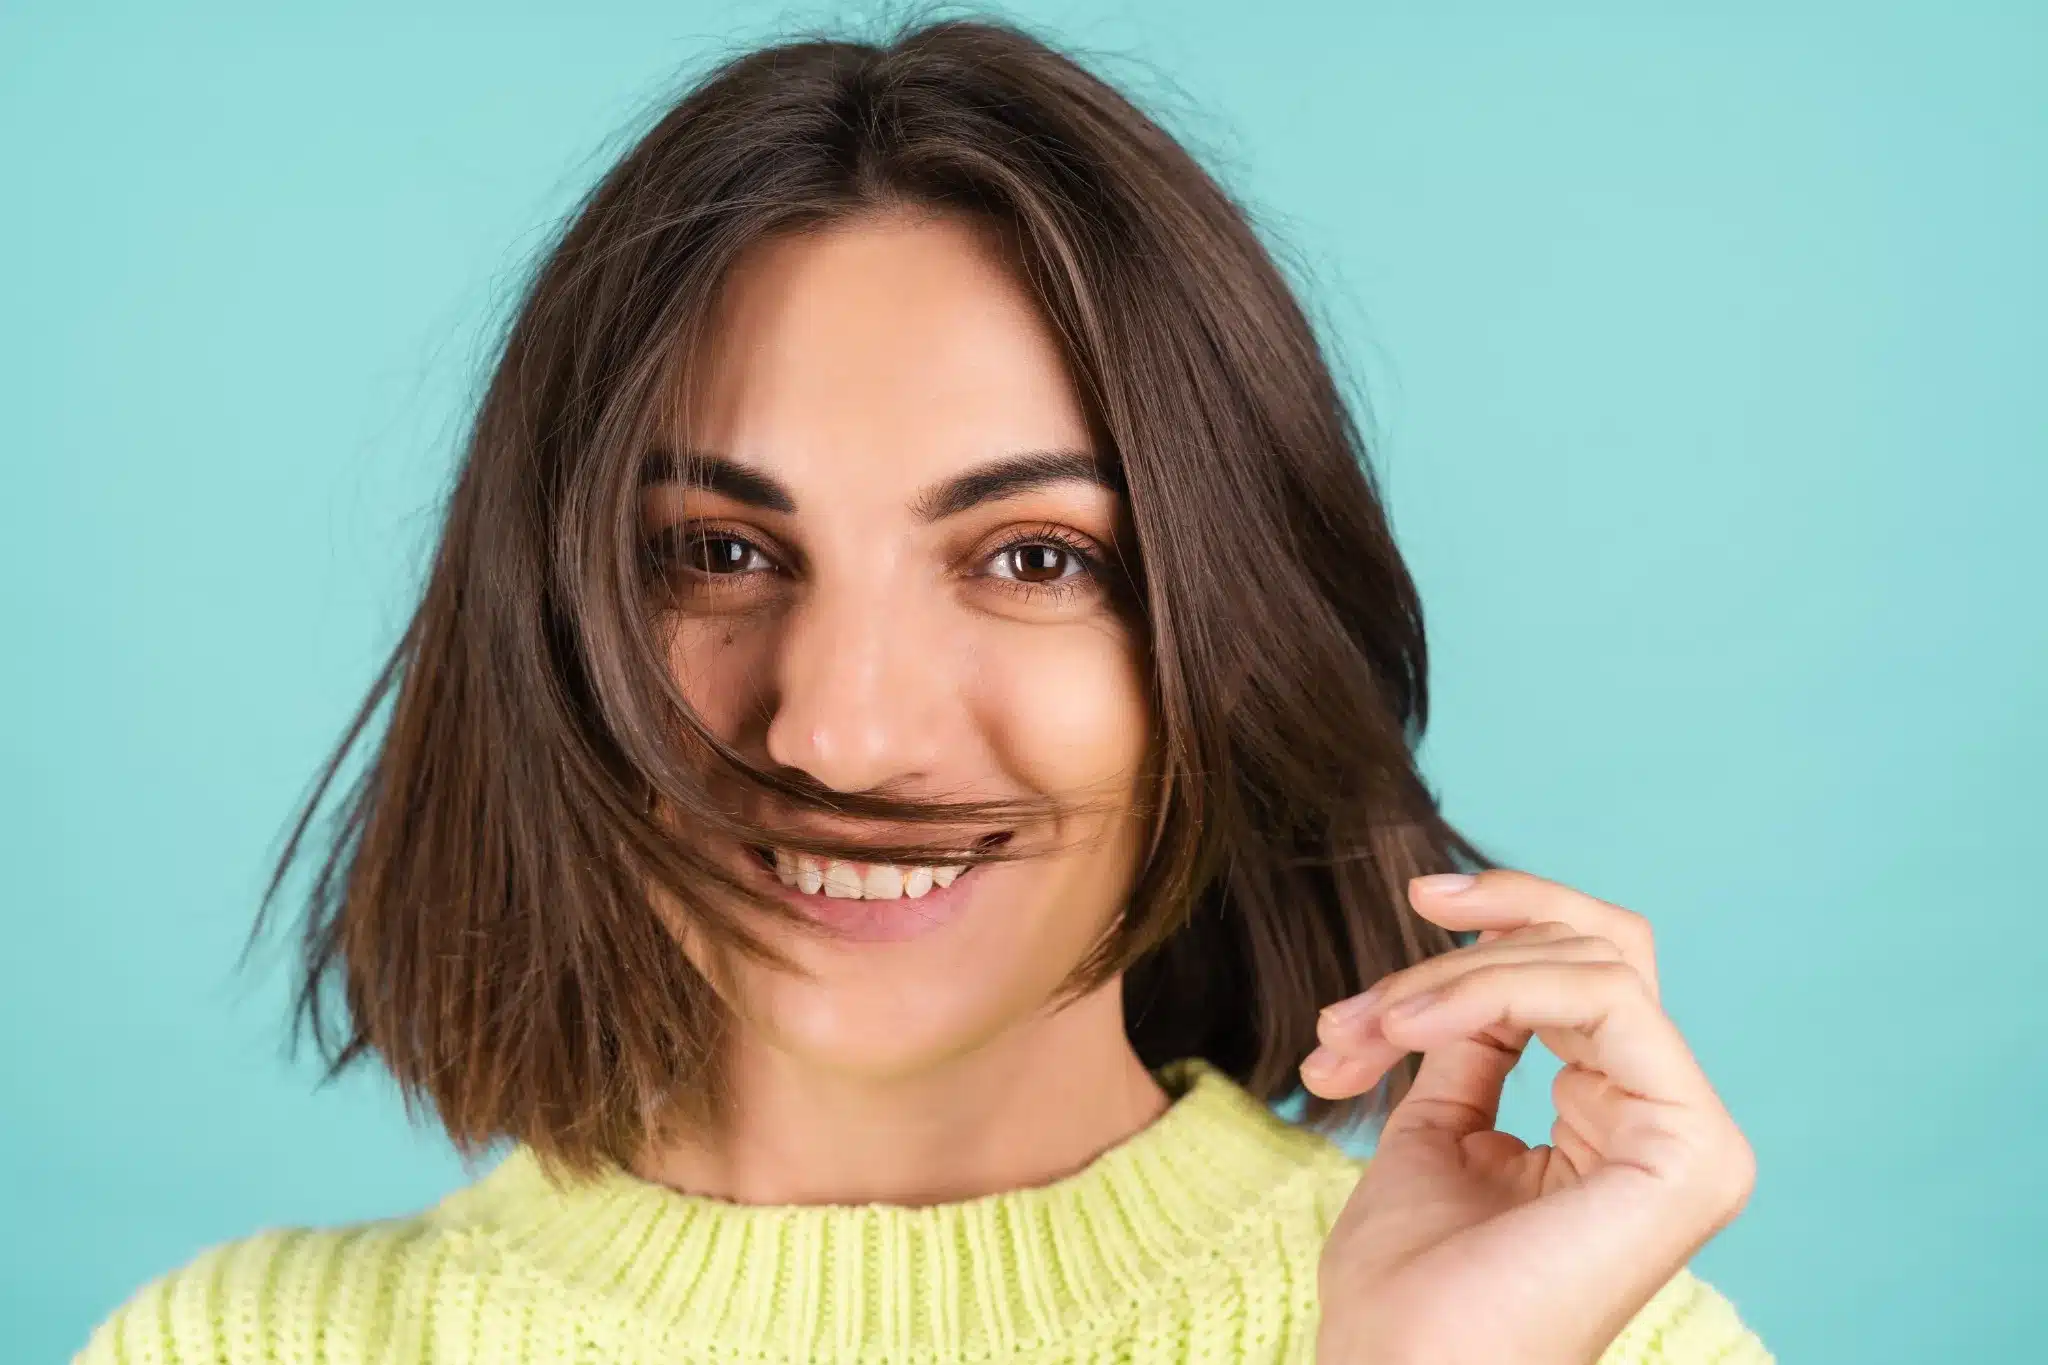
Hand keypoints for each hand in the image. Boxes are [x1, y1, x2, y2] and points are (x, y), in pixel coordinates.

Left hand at [1305, 869, 1755, 1364]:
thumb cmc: (1406, 1293)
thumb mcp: (1436, 1133)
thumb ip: (1473, 1046)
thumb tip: (1473, 961)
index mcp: (1620, 1128)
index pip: (1586, 976)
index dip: (1489, 935)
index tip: (1397, 938)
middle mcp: (1670, 1126)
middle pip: (1605, 947)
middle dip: (1465, 949)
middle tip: (1367, 1003)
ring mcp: (1693, 1138)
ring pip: (1591, 961)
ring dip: (1452, 978)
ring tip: (1369, 1031)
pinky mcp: (1693, 1147)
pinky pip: (1603, 997)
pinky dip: (1489, 989)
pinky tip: (1407, 1029)